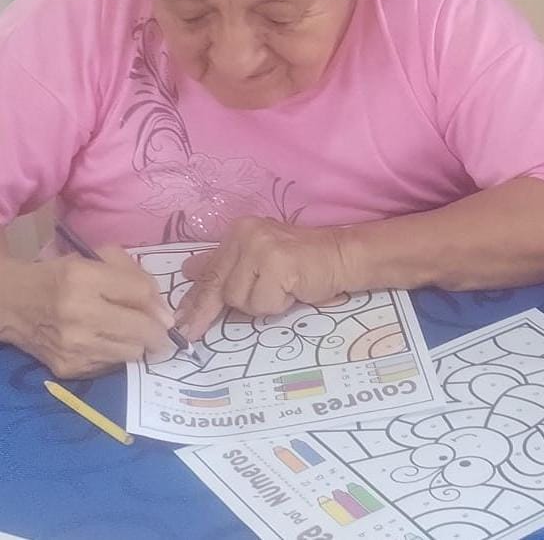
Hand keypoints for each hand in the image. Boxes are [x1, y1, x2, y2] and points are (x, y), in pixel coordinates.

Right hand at [0, 248, 173, 377]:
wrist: (14, 305)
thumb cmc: (62, 277)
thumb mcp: (97, 260)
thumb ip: (135, 276)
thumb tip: (163, 312)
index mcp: (85, 279)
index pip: (139, 294)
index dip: (159, 305)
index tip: (166, 315)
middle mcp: (78, 315)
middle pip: (140, 330)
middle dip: (159, 334)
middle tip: (162, 333)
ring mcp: (71, 346)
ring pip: (130, 352)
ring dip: (138, 345)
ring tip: (132, 336)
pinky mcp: (67, 368)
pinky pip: (111, 365)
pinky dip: (116, 355)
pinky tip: (108, 343)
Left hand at [176, 218, 350, 340]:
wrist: (340, 256)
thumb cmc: (300, 262)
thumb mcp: (257, 260)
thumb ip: (226, 265)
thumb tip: (188, 270)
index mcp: (238, 231)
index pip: (210, 271)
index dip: (195, 300)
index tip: (181, 321)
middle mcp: (245, 234)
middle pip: (220, 289)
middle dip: (215, 311)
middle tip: (192, 334)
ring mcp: (261, 247)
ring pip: (239, 299)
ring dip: (260, 304)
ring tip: (281, 290)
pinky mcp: (278, 263)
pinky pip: (262, 303)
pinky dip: (276, 305)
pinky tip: (291, 290)